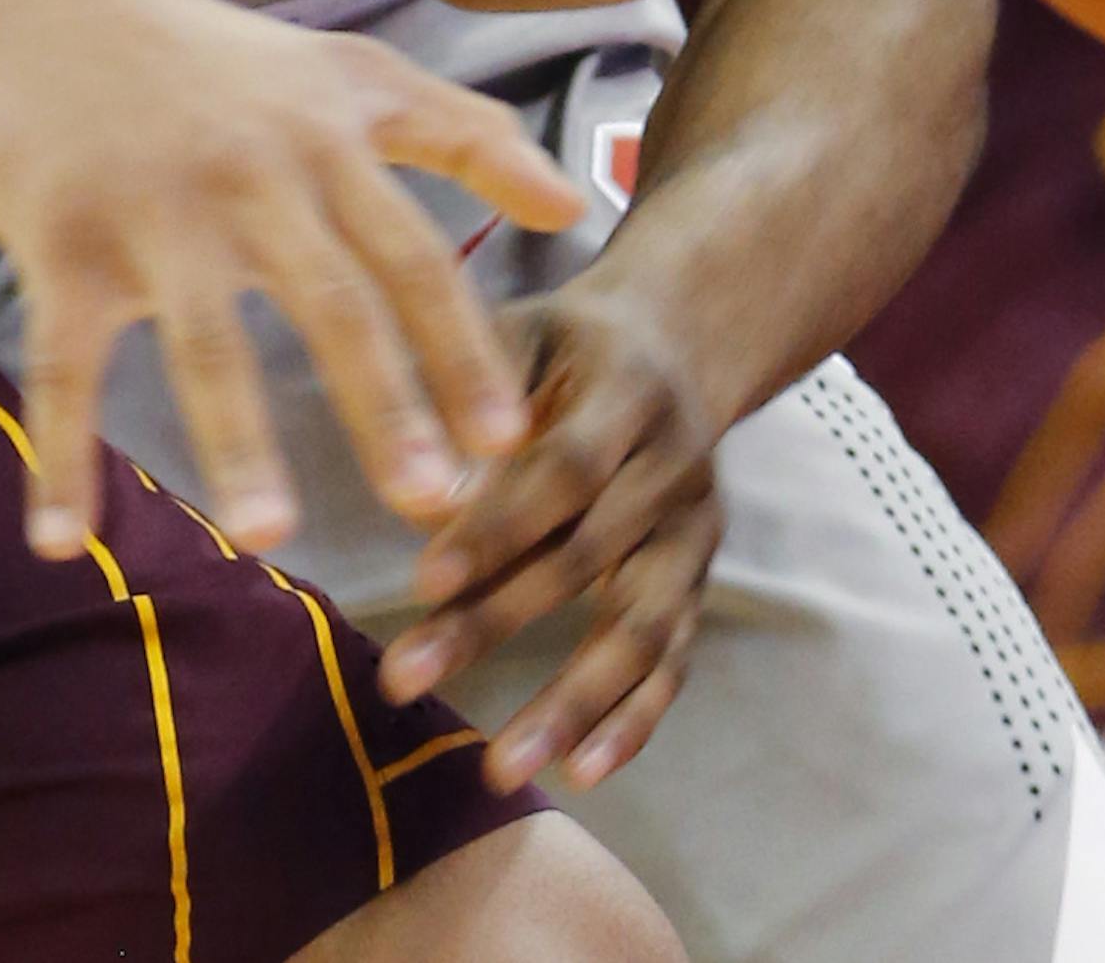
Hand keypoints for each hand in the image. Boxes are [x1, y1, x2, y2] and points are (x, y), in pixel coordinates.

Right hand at [0, 0, 585, 562]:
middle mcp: (248, 177)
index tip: (508, 443)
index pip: (412, 255)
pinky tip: (62, 538)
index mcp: (323, 144)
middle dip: (383, 402)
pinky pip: (63, 360)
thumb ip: (465, 134)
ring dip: (236, 436)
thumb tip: (578, 207)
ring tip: (270, 534)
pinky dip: (61, 450)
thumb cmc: (211, 56)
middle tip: (433, 503)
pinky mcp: (60, 240)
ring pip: (203, 335)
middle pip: (328, 299)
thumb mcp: (347, 74)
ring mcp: (151, 211)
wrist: (39, 3)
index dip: (462, 348)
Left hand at [379, 285, 720, 789]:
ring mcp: (695, 531)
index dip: (496, 528)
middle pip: (586, 558)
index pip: (562, 469)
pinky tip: (581, 772)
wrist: (678, 343)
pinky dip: (632, 721)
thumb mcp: (522, 332)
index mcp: (628, 392)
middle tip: (404, 679)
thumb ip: (470, 398)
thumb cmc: (567, 344)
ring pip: (639, 628)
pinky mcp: (701, 579)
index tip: (420, 581)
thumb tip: (414, 496)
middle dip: (493, 624)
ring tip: (501, 767)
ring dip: (570, 704)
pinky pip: (674, 662)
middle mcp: (675, 466)